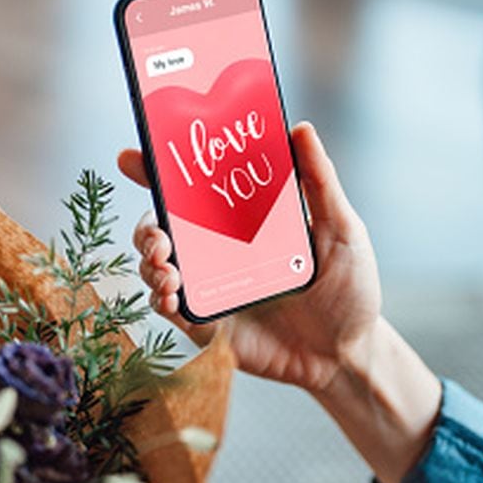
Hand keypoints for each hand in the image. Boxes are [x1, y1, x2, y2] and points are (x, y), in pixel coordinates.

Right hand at [120, 122, 381, 393]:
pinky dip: (160, 300)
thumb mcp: (341, 229)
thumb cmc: (349, 288)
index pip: (194, 189)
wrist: (349, 353)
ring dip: (150, 263)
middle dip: (146, 227)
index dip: (157, 171)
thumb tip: (301, 129)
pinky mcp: (209, 326)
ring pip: (157, 267)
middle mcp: (219, 251)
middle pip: (162, 228)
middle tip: (158, 234)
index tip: (133, 156)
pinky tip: (170, 295)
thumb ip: (319, 182)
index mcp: (244, 221)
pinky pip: (170, 310)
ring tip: (167, 267)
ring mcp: (211, 288)